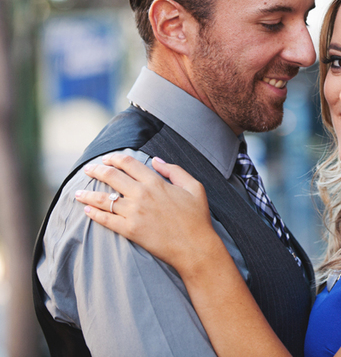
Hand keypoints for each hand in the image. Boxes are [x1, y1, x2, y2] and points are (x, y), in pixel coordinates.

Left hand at [76, 153, 219, 274]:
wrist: (195, 247)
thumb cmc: (197, 218)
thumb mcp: (194, 187)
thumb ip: (175, 170)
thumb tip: (156, 161)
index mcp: (156, 182)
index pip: (128, 163)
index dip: (115, 158)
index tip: (107, 159)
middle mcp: (142, 195)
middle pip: (111, 177)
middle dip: (96, 170)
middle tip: (88, 169)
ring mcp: (134, 213)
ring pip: (103, 199)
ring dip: (88, 193)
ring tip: (78, 192)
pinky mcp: (129, 230)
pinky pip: (106, 220)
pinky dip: (94, 214)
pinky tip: (86, 210)